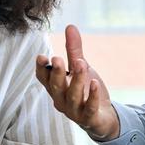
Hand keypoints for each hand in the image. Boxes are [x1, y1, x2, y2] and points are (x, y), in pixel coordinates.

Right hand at [35, 24, 118, 139]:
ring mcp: (74, 111)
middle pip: (56, 87)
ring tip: (81, 64)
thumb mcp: (80, 67)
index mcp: (56, 87)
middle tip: (57, 59)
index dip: (41, 69)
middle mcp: (61, 100)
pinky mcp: (89, 118)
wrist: (103, 117)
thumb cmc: (86, 90)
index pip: (44, 78)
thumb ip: (74, 50)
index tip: (42, 56)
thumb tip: (70, 26)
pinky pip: (89, 108)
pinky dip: (92, 97)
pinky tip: (95, 84)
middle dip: (56, 73)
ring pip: (72, 96)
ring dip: (76, 80)